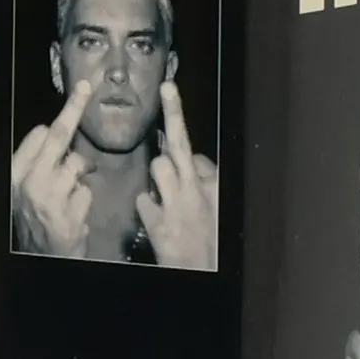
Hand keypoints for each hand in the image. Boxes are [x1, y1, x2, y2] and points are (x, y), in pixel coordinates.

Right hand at [11, 81, 94, 256]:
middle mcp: (28, 183)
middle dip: (74, 108)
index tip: (77, 94)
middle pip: (57, 136)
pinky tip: (73, 213)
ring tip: (68, 196)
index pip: (41, 134)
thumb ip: (36, 162)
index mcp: (14, 174)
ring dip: (79, 176)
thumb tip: (52, 131)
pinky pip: (86, 190)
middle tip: (86, 88)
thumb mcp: (24, 190)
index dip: (62, 118)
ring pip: (77, 164)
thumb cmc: (34, 223)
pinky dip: (84, 199)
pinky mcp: (69, 213)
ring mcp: (49, 198)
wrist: (40, 261)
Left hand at [136, 82, 217, 270]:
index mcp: (215, 185)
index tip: (170, 92)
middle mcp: (198, 189)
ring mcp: (177, 203)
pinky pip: (144, 199)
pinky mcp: (158, 219)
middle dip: (174, 112)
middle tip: (168, 87)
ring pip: (158, 167)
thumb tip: (190, 157)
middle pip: (181, 144)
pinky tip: (160, 222)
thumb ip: (202, 180)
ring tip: (169, 201)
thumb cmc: (207, 238)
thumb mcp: (213, 206)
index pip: (194, 150)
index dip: (178, 136)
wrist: (200, 271)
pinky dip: (149, 209)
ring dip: (159, 180)